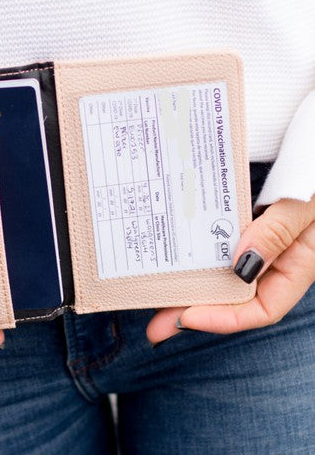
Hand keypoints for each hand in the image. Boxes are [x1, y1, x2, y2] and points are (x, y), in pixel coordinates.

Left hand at [147, 195, 314, 344]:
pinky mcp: (249, 213)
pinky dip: (199, 248)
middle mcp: (279, 254)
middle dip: (195, 309)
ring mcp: (263, 234)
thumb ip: (277, 232)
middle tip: (155, 324)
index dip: (224, 318)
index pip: (262, 308)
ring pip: (224, 270)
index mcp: (300, 261)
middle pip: (235, 295)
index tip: (186, 316)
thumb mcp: (306, 199)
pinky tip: (174, 251)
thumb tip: (240, 268)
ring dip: (192, 282)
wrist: (313, 130)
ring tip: (157, 292)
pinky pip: (222, 238)